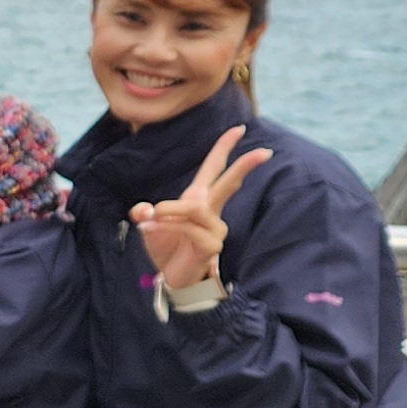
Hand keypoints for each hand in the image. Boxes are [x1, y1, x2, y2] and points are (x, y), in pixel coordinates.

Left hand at [131, 127, 270, 288]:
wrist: (173, 278)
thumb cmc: (166, 247)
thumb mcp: (150, 226)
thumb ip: (145, 214)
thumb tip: (141, 209)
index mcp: (199, 200)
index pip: (214, 169)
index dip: (224, 148)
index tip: (238, 129)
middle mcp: (211, 211)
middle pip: (229, 184)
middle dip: (244, 166)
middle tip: (265, 152)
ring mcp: (215, 229)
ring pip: (194, 208)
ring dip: (169, 210)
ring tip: (148, 218)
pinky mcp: (210, 245)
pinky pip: (187, 229)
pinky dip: (165, 226)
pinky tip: (148, 228)